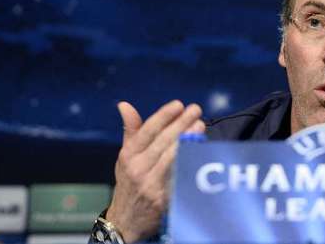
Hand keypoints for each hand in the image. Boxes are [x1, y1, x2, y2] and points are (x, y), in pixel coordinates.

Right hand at [106, 100, 204, 242]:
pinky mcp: (163, 199)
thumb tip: (124, 105)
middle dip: (180, 124)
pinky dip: (188, 164)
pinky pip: (178, 178)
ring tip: (200, 127)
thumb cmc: (129, 183)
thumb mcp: (125, 156)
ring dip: (187, 140)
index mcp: (128, 155)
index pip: (147, 131)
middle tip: (195, 111)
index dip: (163, 116)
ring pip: (171, 158)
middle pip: (162, 142)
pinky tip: (199, 152)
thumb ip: (130, 130)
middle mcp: (137, 169)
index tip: (178, 104)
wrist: (126, 220)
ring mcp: (150, 185)